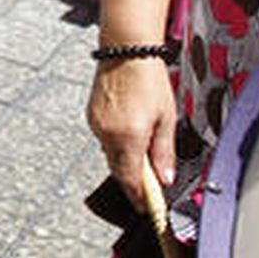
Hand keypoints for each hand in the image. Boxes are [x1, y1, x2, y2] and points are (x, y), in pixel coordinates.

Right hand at [87, 55, 177, 212]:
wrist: (126, 50)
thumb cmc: (149, 79)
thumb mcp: (166, 117)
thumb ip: (164, 151)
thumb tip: (165, 178)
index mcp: (129, 136)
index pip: (132, 181)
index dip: (141, 198)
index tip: (148, 207)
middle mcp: (108, 134)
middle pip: (120, 171)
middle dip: (135, 179)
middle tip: (152, 182)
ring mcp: (97, 125)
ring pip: (112, 155)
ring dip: (127, 158)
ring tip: (144, 143)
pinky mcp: (91, 116)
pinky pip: (105, 140)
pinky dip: (118, 143)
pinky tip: (131, 129)